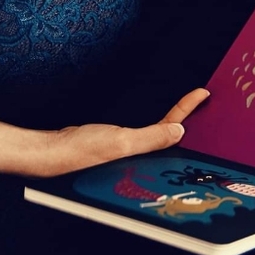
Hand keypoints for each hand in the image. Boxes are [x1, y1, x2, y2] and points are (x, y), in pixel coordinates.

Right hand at [32, 87, 209, 177]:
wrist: (49, 152)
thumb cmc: (81, 152)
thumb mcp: (121, 141)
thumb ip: (151, 138)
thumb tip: (180, 131)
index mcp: (144, 161)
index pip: (173, 134)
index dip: (187, 112)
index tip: (202, 92)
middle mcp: (138, 159)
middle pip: (169, 137)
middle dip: (188, 120)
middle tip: (204, 99)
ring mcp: (127, 152)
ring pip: (157, 135)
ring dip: (172, 121)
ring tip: (192, 105)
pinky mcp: (115, 145)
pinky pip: (142, 132)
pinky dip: (154, 123)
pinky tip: (161, 117)